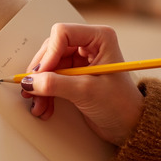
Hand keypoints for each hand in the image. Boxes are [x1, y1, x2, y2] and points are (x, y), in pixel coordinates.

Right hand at [21, 23, 143, 145]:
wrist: (129, 126)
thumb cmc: (121, 105)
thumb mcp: (86, 92)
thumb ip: (56, 84)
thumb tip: (30, 81)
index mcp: (99, 38)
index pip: (63, 33)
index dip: (49, 54)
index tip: (41, 74)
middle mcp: (88, 45)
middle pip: (51, 49)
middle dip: (41, 73)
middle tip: (32, 90)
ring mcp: (80, 60)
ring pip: (48, 66)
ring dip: (40, 86)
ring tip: (38, 104)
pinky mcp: (74, 76)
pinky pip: (51, 78)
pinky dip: (45, 92)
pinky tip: (44, 106)